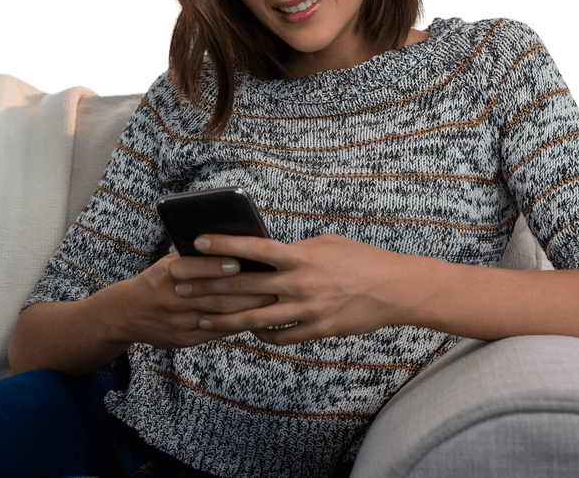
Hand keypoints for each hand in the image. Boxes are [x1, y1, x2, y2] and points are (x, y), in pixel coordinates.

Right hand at [113, 251, 277, 349]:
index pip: (194, 268)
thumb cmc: (157, 280)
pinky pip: (216, 331)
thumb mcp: (167, 263)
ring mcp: (178, 321)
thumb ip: (193, 257)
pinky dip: (237, 324)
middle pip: (213, 294)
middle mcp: (171, 299)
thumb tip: (233, 247)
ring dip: (247, 307)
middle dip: (245, 289)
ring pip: (219, 315)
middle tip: (272, 282)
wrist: (127, 313)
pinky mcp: (184, 339)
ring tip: (271, 299)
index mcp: (166, 274)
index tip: (239, 262)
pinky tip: (254, 316)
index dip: (216, 266)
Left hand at [177, 233, 404, 345]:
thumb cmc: (359, 259)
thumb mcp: (324, 243)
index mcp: (300, 256)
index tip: (197, 242)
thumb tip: (263, 251)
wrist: (396, 289)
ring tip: (202, 320)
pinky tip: (248, 331)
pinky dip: (260, 334)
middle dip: (210, 287)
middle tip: (182, 288)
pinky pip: (279, 337)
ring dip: (225, 320)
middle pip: (244, 287)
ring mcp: (307, 310)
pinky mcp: (316, 331)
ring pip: (255, 319)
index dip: (223, 245)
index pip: (253, 248)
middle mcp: (299, 284)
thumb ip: (293, 249)